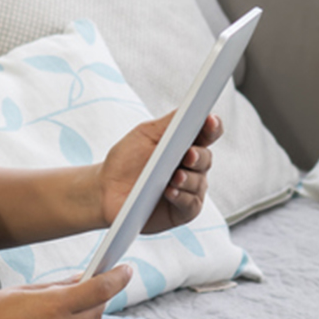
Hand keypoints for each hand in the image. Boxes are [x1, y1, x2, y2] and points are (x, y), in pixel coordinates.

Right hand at [0, 268, 127, 318]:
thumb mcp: (21, 292)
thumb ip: (57, 288)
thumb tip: (85, 281)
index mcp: (51, 307)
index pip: (99, 291)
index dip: (117, 278)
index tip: (127, 269)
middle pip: (96, 313)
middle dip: (96, 299)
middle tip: (92, 287)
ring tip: (55, 311)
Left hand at [100, 112, 222, 233]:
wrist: (106, 189)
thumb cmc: (126, 160)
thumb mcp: (145, 135)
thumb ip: (169, 123)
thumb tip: (190, 108)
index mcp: (185, 144)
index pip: (207, 133)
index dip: (212, 126)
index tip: (210, 120)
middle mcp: (192, 167)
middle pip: (206, 158)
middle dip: (199, 155)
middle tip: (189, 154)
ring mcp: (189, 189)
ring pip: (199, 182)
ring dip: (188, 179)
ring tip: (175, 177)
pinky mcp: (183, 210)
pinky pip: (191, 204)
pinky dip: (182, 197)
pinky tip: (171, 192)